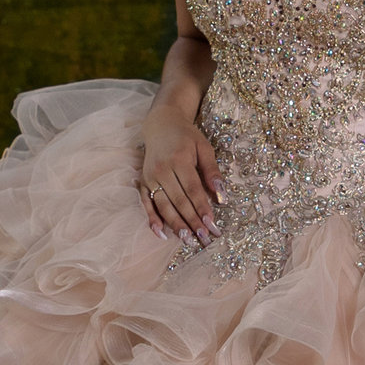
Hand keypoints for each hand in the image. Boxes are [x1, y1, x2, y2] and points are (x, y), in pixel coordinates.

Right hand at [139, 108, 222, 244]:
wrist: (161, 125)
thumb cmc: (187, 137)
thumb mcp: (204, 147)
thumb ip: (212, 171)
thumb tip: (222, 195)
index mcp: (179, 160)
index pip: (193, 190)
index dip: (202, 208)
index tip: (211, 224)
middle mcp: (162, 170)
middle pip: (179, 201)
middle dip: (192, 221)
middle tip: (203, 238)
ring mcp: (150, 177)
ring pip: (163, 206)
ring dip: (176, 225)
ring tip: (188, 240)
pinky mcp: (143, 182)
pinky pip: (146, 204)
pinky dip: (152, 219)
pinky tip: (161, 233)